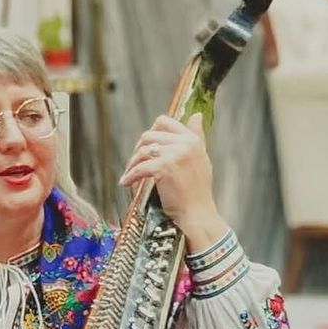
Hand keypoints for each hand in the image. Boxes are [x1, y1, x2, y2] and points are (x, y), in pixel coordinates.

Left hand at [119, 113, 226, 251]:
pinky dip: (130, 176)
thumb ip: (196, 137)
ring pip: (143, 150)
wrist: (198, 213)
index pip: (166, 122)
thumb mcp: (201, 159)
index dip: (151, 131)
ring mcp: (175, 155)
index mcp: (193, 139)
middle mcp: (185, 144)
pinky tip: (126, 183)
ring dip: (132, 163)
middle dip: (138, 148)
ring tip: (129, 174)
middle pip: (150, 135)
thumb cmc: (198, 191)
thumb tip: (196, 115)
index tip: (145, 144)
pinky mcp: (164, 168)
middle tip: (135, 161)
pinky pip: (140, 168)